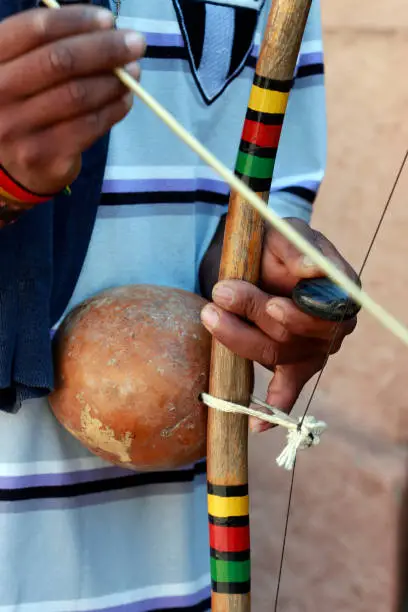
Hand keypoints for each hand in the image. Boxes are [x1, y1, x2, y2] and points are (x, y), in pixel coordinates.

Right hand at [0, 5, 144, 195]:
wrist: (5, 169)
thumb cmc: (19, 108)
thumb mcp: (17, 72)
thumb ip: (47, 50)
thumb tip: (104, 33)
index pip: (35, 30)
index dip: (76, 21)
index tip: (107, 20)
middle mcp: (0, 93)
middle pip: (61, 62)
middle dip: (105, 49)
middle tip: (136, 44)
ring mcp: (21, 129)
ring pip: (79, 96)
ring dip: (114, 81)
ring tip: (133, 72)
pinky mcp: (46, 157)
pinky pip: (90, 126)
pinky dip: (114, 109)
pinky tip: (124, 99)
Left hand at [200, 218, 357, 430]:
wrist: (253, 260)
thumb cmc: (272, 246)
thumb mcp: (282, 234)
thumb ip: (295, 248)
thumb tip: (312, 270)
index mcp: (340, 290)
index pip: (327, 312)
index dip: (300, 315)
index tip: (270, 306)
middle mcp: (333, 326)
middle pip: (295, 336)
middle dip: (254, 315)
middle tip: (221, 292)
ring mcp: (313, 350)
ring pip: (276, 356)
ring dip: (239, 339)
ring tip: (210, 314)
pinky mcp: (292, 366)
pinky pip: (286, 390)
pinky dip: (273, 409)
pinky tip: (256, 426)